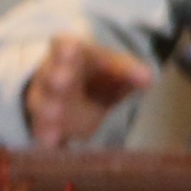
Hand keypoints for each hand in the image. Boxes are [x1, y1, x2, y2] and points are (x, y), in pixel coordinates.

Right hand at [22, 35, 154, 145]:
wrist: (82, 89)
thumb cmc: (100, 72)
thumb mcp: (117, 66)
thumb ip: (130, 71)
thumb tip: (148, 78)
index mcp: (69, 51)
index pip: (65, 46)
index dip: (67, 49)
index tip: (71, 50)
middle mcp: (50, 73)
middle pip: (51, 76)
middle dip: (57, 79)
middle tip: (62, 81)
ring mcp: (43, 98)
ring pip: (42, 104)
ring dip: (48, 111)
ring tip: (55, 114)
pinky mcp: (44, 123)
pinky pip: (42, 130)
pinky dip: (48, 136)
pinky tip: (52, 143)